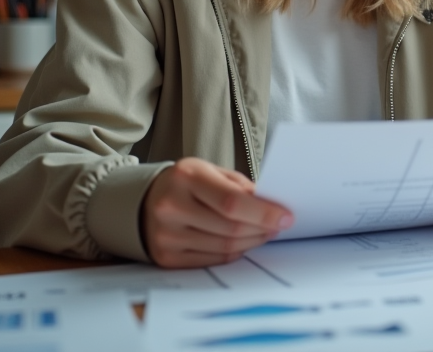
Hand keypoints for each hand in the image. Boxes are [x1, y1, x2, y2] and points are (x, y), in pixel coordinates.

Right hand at [141, 157, 292, 267]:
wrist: (147, 200)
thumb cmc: (187, 183)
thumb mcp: (211, 171)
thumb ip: (240, 187)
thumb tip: (271, 207)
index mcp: (186, 177)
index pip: (231, 201)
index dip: (263, 212)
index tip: (286, 216)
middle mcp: (171, 206)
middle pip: (231, 228)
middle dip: (262, 228)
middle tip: (279, 225)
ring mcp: (167, 235)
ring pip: (224, 247)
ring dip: (252, 241)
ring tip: (264, 232)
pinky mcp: (167, 257)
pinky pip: (213, 260)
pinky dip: (235, 252)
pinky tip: (243, 242)